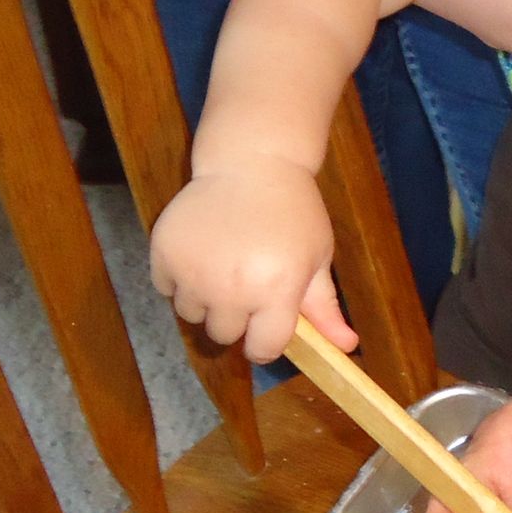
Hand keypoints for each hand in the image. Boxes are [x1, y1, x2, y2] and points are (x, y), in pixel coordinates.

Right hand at [147, 155, 354, 360]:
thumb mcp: (317, 257)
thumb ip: (325, 308)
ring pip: (191, 314)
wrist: (252, 162)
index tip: (267, 321)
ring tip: (222, 261)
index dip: (267, 340)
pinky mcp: (164, 253)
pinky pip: (166, 288)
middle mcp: (232, 288)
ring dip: (205, 297)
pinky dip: (179, 277)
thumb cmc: (293, 212)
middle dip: (236, 316)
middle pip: (223, 335)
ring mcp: (194, 272)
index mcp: (276, 291)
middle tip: (245, 279)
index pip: (263, 349)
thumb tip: (347, 347)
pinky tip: (201, 250)